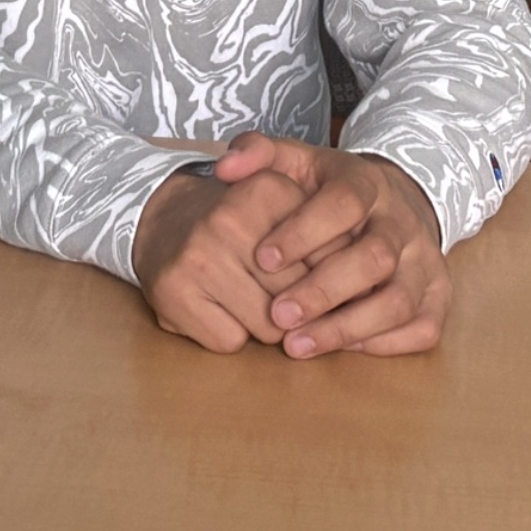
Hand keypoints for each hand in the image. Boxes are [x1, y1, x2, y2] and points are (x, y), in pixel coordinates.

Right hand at [133, 166, 325, 353]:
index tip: (328, 281)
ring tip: (251, 298)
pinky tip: (220, 308)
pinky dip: (232, 334)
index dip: (333, 278)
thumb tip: (366, 292)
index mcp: (267, 188)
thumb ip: (331, 235)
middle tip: (284, 293)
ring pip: (269, 328)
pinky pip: (231, 342)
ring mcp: (198, 257)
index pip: (331, 257)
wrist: (164, 220)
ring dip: (268, 325)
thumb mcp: (285, 205)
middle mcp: (230, 218)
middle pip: (301, 296)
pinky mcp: (173, 292)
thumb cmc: (241, 222)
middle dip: (301, 305)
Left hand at [215, 133, 449, 359]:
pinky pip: (424, 326)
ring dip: (349, 327)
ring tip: (298, 345)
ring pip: (400, 299)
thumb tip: (225, 166)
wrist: (393, 201)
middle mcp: (402, 221)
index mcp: (367, 183)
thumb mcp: (297, 161)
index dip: (304, 232)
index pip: (344, 203)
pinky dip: (385, 343)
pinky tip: (342, 348)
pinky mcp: (438, 293)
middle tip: (278, 315)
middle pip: (376, 257)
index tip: (263, 259)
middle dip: (324, 290)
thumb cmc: (329, 190)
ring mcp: (425, 259)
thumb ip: (259, 155)